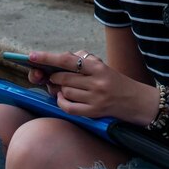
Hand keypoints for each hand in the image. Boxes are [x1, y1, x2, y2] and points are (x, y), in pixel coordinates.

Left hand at [27, 50, 158, 124]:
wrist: (137, 102)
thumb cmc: (115, 81)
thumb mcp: (102, 67)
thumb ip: (81, 61)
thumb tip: (57, 63)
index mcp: (98, 66)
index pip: (68, 59)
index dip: (47, 58)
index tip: (31, 56)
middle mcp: (97, 82)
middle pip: (62, 78)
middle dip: (53, 78)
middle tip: (53, 77)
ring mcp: (95, 98)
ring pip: (64, 92)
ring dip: (59, 90)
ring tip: (65, 89)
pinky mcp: (94, 113)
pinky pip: (68, 107)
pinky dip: (62, 102)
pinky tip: (64, 99)